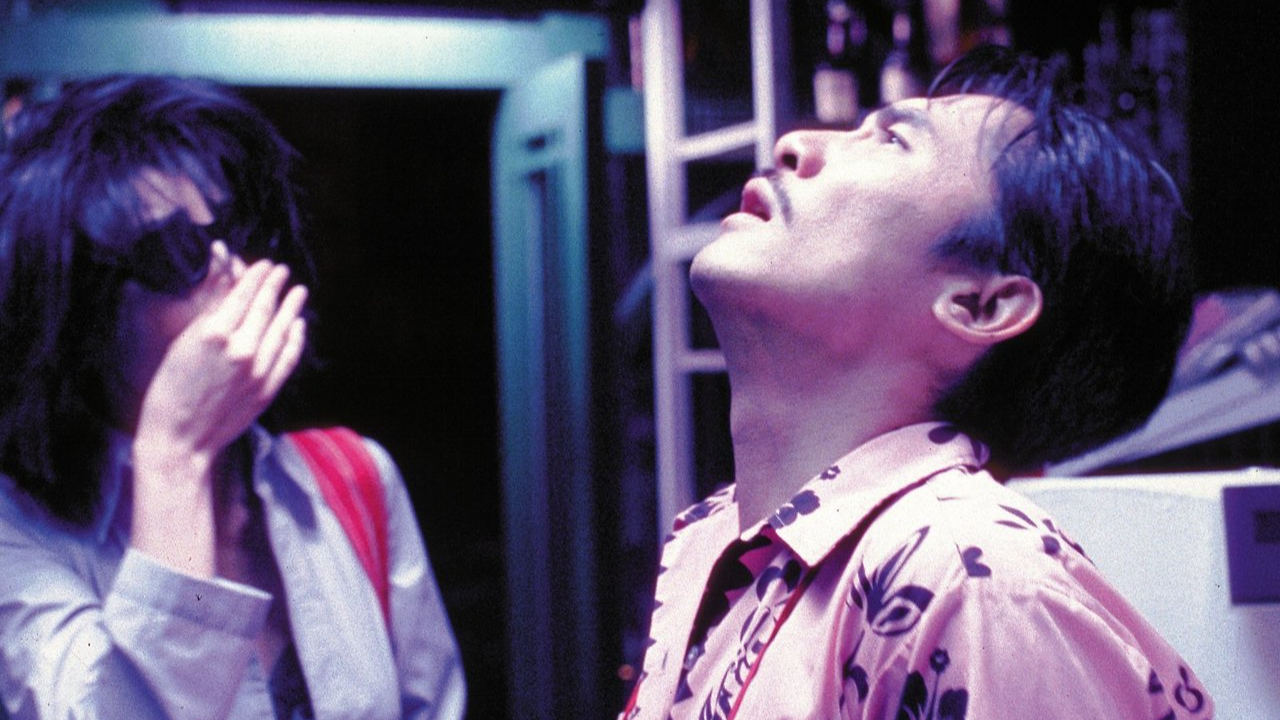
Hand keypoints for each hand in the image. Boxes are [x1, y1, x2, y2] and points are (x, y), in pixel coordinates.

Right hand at [134, 243, 308, 466]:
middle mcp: (241, 348)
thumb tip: (228, 283)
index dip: (256, 276)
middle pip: (265, 308)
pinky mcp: (268, 388)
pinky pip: (288, 355)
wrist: (180, 439)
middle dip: (275, 286)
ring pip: (282, 329)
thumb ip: (210, 314)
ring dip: (292, 308)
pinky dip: (296, 337)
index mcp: (214, 333)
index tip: (264, 264)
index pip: (243, 294)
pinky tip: (298, 325)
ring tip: (298, 291)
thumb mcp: (182, 344)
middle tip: (282, 271)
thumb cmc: (169, 390)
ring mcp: (259, 370)